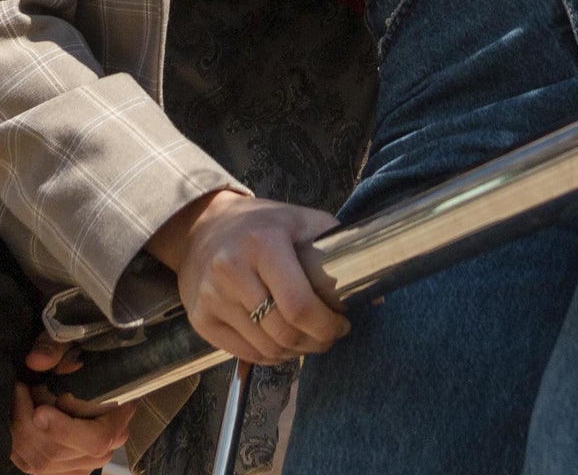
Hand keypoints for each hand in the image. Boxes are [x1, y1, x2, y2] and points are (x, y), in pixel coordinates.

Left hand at [10, 338, 132, 473]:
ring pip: (40, 462)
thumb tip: (37, 360)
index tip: (39, 411)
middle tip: (19, 389)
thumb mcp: (73, 341)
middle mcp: (104, 448)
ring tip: (18, 397)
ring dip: (19, 431)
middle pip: (58, 453)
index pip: (96, 439)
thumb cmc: (83, 355)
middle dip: (28, 424)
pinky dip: (16, 442)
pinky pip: (30, 464)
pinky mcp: (60, 468)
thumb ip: (57, 346)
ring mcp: (80, 463)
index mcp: (118, 418)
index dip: (65, 430)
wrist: (83, 372)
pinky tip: (16, 415)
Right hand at [149, 189, 347, 366]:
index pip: (299, 305)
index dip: (327, 325)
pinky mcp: (200, 320)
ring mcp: (211, 298)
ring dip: (296, 352)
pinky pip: (245, 354)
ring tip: (308, 340)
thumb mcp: (301, 220)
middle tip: (329, 336)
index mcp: (262, 243)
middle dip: (316, 342)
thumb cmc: (263, 225)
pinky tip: (282, 343)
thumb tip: (377, 293)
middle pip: (283, 332)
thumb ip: (338, 249)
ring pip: (266, 348)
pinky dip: (271, 356)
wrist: (204, 228)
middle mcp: (231, 270)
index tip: (343, 324)